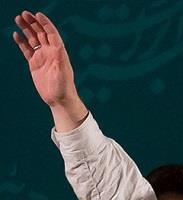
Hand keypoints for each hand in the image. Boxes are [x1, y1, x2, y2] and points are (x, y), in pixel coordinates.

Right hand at [13, 11, 86, 130]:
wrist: (58, 99)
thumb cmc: (63, 87)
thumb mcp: (62, 73)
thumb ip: (60, 61)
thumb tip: (59, 49)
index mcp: (59, 52)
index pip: (51, 33)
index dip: (45, 23)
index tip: (38, 14)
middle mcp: (50, 52)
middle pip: (41, 33)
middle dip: (33, 23)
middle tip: (24, 14)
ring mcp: (42, 57)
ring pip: (33, 39)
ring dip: (26, 29)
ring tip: (18, 18)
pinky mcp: (35, 64)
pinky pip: (27, 50)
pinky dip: (21, 42)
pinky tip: (16, 34)